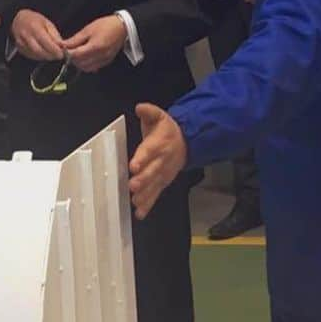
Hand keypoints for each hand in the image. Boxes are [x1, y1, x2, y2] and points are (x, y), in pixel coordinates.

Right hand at [11, 8, 64, 60]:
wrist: (18, 19)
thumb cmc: (34, 20)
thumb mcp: (47, 23)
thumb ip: (54, 35)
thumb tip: (61, 46)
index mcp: (34, 27)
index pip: (46, 42)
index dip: (55, 50)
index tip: (61, 53)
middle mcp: (26, 36)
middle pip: (40, 51)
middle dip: (51, 56)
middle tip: (58, 56)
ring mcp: (21, 43)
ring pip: (36, 55)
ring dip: (46, 57)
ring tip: (52, 54)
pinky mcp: (20, 48)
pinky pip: (31, 56)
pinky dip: (39, 57)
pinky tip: (43, 53)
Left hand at [61, 15, 127, 72]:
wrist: (122, 28)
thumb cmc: (106, 25)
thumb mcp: (88, 29)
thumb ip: (75, 39)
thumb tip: (63, 45)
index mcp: (95, 46)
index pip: (76, 55)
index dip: (68, 53)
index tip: (64, 49)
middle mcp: (100, 56)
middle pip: (80, 63)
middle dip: (72, 59)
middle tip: (69, 51)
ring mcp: (104, 60)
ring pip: (86, 68)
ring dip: (79, 63)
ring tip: (77, 54)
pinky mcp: (107, 62)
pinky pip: (94, 68)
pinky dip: (87, 65)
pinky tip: (85, 57)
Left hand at [128, 104, 187, 218]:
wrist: (187, 142)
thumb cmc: (167, 129)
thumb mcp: (159, 116)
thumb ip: (149, 112)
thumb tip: (139, 107)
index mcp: (158, 143)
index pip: (149, 151)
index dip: (142, 158)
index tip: (133, 166)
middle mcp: (161, 160)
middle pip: (152, 171)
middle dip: (143, 179)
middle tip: (132, 186)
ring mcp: (163, 173)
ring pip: (154, 185)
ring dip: (145, 195)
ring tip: (135, 202)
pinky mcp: (163, 182)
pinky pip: (156, 194)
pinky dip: (148, 204)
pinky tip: (139, 214)